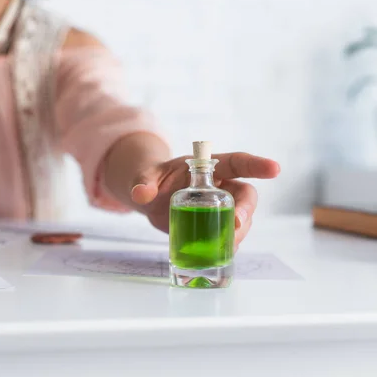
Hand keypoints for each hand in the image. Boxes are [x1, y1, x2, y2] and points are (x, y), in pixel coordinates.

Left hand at [130, 152, 279, 246]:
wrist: (151, 198)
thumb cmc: (154, 180)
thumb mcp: (146, 177)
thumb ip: (143, 183)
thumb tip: (141, 194)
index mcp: (208, 168)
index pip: (237, 162)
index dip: (256, 164)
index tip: (275, 169)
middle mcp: (221, 186)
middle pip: (245, 195)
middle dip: (245, 210)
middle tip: (235, 224)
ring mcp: (221, 207)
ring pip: (242, 218)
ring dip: (239, 232)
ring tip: (227, 245)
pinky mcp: (216, 225)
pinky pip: (230, 235)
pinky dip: (229, 245)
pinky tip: (221, 254)